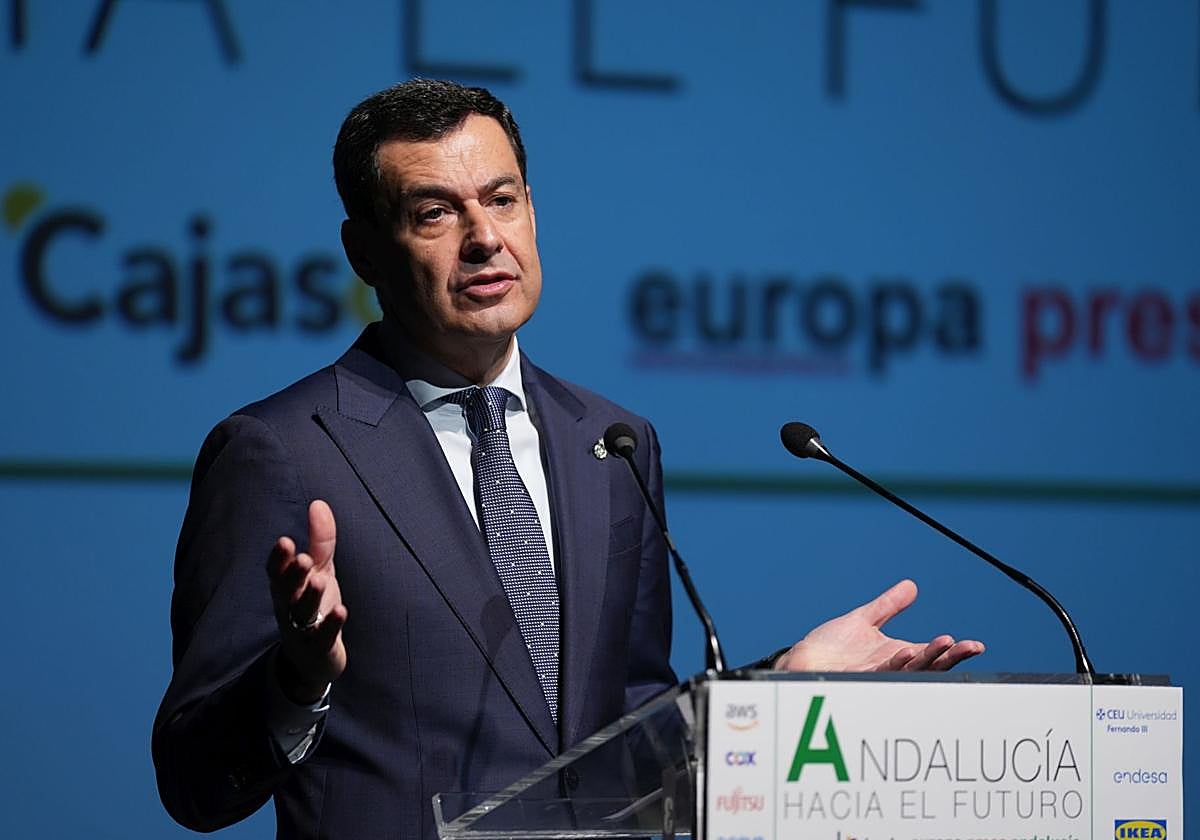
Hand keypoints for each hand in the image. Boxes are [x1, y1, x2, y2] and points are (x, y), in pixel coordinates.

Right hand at [267, 500, 347, 702]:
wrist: (314, 657)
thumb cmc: (314, 605)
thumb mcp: (320, 569)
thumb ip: (320, 540)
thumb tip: (318, 503)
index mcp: (286, 588)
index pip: (276, 572)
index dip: (278, 559)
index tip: (285, 541)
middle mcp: (289, 608)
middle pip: (286, 591)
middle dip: (292, 575)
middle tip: (302, 559)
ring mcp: (302, 630)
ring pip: (301, 614)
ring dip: (310, 597)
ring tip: (321, 580)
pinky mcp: (319, 649)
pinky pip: (323, 638)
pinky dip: (331, 626)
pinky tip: (342, 611)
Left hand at [773, 579, 982, 671]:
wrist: (804, 660)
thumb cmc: (831, 646)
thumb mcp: (864, 620)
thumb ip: (888, 606)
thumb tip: (910, 586)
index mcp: (897, 655)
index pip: (932, 653)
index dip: (954, 650)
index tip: (976, 645)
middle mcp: (893, 668)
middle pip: (929, 665)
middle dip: (950, 656)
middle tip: (966, 646)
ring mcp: (879, 676)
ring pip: (911, 670)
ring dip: (928, 659)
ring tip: (944, 643)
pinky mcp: (862, 680)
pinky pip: (884, 673)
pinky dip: (897, 664)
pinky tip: (906, 652)